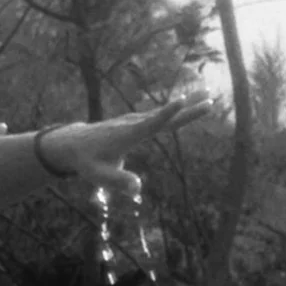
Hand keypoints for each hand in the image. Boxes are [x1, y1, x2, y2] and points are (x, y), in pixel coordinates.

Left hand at [35, 92, 218, 200]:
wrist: (73, 144)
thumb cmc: (87, 162)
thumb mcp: (99, 175)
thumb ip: (118, 181)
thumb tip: (137, 189)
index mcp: (127, 135)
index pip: (152, 123)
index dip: (167, 113)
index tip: (183, 101)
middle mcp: (133, 124)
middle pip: (166, 116)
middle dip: (189, 109)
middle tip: (212, 99)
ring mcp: (135, 121)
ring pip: (165, 113)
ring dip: (188, 105)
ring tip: (208, 96)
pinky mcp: (136, 123)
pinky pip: (160, 116)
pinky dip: (176, 110)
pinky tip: (187, 106)